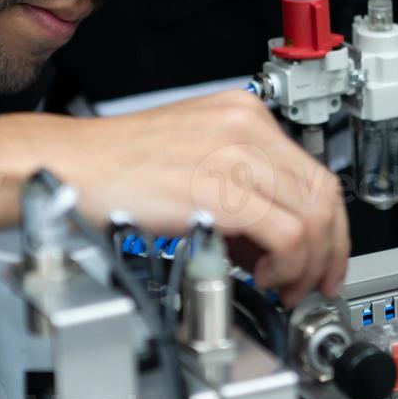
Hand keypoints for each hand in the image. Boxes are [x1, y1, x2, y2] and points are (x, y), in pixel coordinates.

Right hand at [0, 91, 349, 305]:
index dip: (327, 224)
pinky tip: (261, 276)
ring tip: (281, 285)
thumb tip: (270, 241)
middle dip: (328, 248)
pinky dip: (286, 264)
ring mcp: (237, 153)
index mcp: (242, 114)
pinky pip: (287, 233)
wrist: (69, 166)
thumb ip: (239, 190)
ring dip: (307, 263)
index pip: (314, 171)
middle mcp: (247, 125)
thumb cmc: (115, 166)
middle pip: (323, 192)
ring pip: (313, 215)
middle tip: (313, 281)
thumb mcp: (193, 161)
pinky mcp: (222, 188)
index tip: (322, 255)